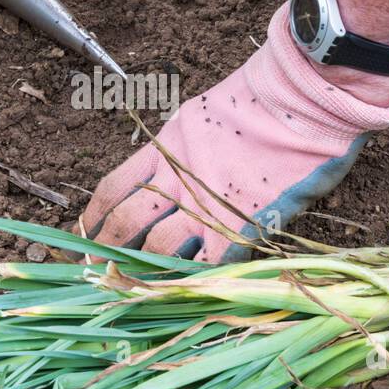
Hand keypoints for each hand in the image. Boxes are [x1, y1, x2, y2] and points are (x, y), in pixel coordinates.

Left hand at [80, 5, 388, 262]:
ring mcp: (206, 203)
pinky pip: (208, 265)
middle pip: (125, 224)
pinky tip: (188, 293)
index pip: (113, 188)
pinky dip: (196, 281)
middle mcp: (177, 177)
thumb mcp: (205, 115)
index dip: (94, 218)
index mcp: (165, 148)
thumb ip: (185, 148)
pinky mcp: (240, 224)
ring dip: (143, 274)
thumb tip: (174, 173)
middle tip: (100, 278)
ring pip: (157, 249)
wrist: (304, 95)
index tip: (84, 238)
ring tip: (136, 292)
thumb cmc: (265, 98)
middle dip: (107, 254)